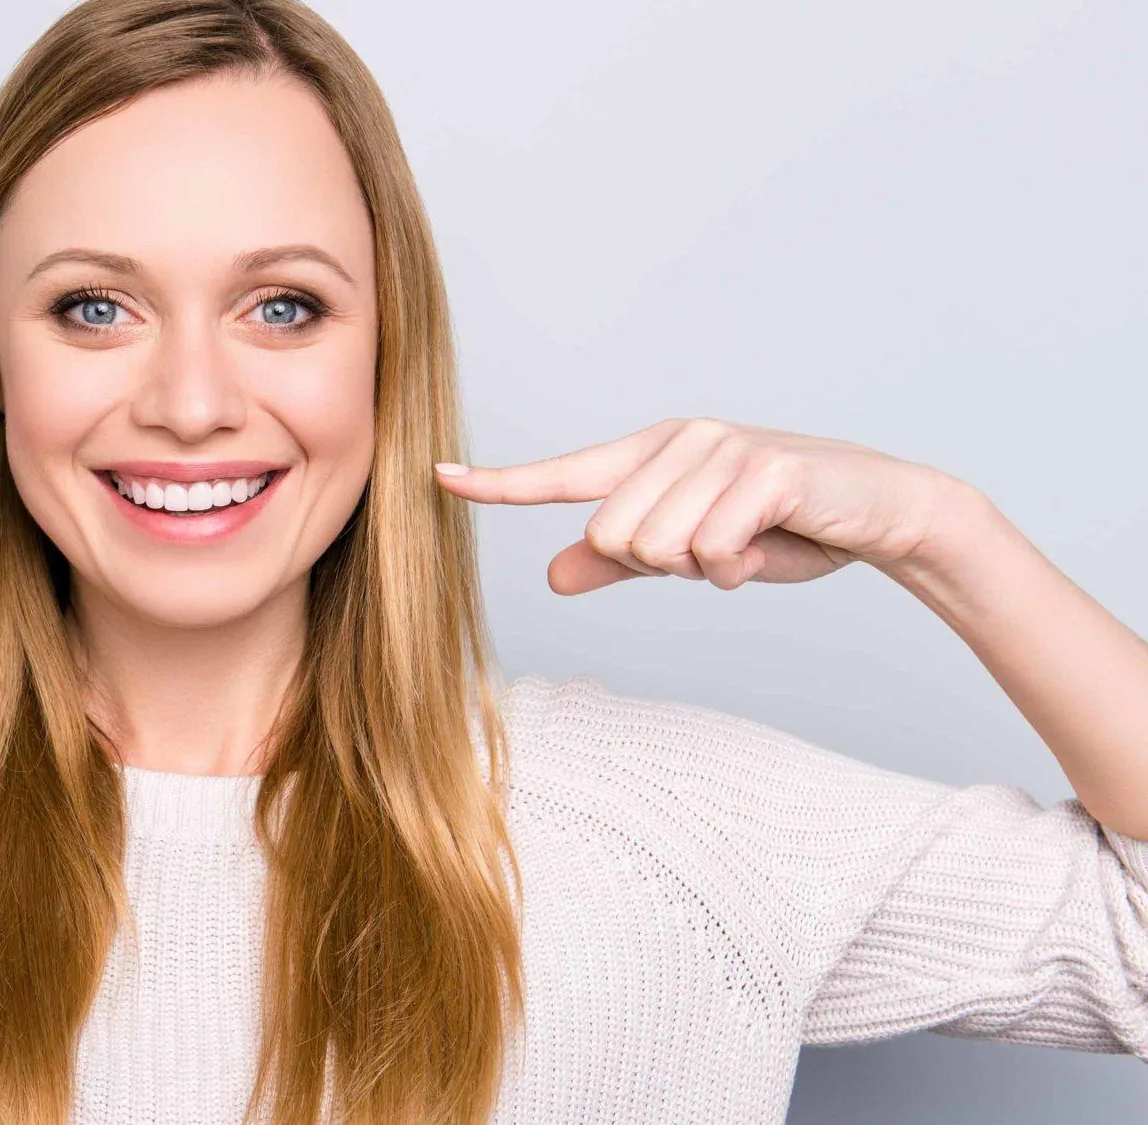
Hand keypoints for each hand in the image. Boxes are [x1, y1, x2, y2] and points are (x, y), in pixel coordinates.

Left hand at [434, 417, 965, 595]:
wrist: (881, 512)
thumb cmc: (784, 529)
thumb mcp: (693, 552)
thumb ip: (623, 564)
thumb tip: (552, 575)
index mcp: (652, 454)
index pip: (563, 473)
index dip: (501, 482)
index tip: (439, 476)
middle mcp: (680, 440)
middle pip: (611, 537)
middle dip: (661, 566)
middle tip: (716, 551)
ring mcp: (722, 448)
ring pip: (658, 547)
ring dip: (704, 569)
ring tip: (746, 545)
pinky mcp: (765, 469)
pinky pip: (711, 549)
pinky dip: (738, 568)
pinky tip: (770, 545)